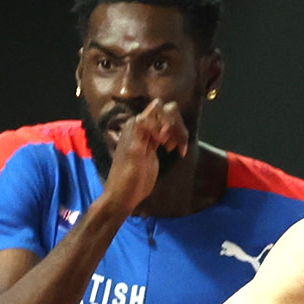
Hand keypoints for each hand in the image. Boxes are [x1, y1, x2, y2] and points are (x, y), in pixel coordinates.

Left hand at [94, 101, 187, 220]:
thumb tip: (151, 114)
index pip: (157, 108)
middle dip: (175, 126)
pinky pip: (170, 134)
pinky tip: (178, 152)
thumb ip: (141, 131)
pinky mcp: (155, 146)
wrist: (125, 195)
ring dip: (179, 134)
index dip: (166, 120)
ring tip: (177, 150)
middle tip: (171, 146)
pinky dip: (178, 140)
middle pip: (168, 113)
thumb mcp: (133, 153)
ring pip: (171, 123)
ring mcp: (149, 136)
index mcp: (136, 125)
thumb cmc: (127, 176)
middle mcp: (143, 126)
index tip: (162, 141)